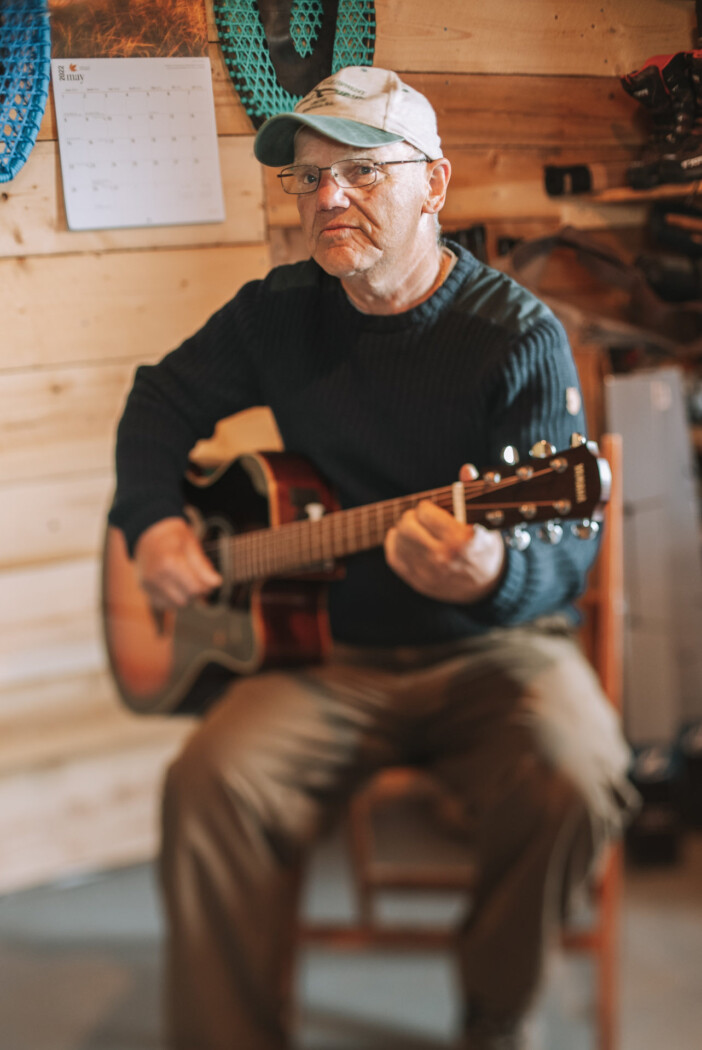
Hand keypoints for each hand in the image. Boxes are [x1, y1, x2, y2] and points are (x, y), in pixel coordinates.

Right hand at [134, 517, 222, 608]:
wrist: (147, 533)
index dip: (208, 586)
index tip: (212, 578)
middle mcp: (155, 577)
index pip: (195, 588)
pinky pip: (166, 605)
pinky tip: (178, 586)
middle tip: (201, 578)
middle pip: (187, 599)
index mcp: (168, 562)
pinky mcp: (146, 591)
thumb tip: (216, 583)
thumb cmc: (173, 536)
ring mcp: (148, 585)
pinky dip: (175, 599)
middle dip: (198, 592)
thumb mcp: (190, 542)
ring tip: (189, 581)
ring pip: (177, 605)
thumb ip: (202, 564)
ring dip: (188, 597)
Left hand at [384, 467, 505, 603]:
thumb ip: (473, 494)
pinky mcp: (417, 581)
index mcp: (460, 539)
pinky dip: (394, 543)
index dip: (427, 508)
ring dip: (403, 529)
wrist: (486, 587)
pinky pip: (393, 556)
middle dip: (412, 517)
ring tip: (414, 528)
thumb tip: (466, 470)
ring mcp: (428, 571)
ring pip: (398, 539)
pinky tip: (403, 539)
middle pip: (407, 525)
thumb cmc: (485, 548)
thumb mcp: (486, 521)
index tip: (432, 509)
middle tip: (420, 518)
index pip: (425, 512)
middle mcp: (442, 556)